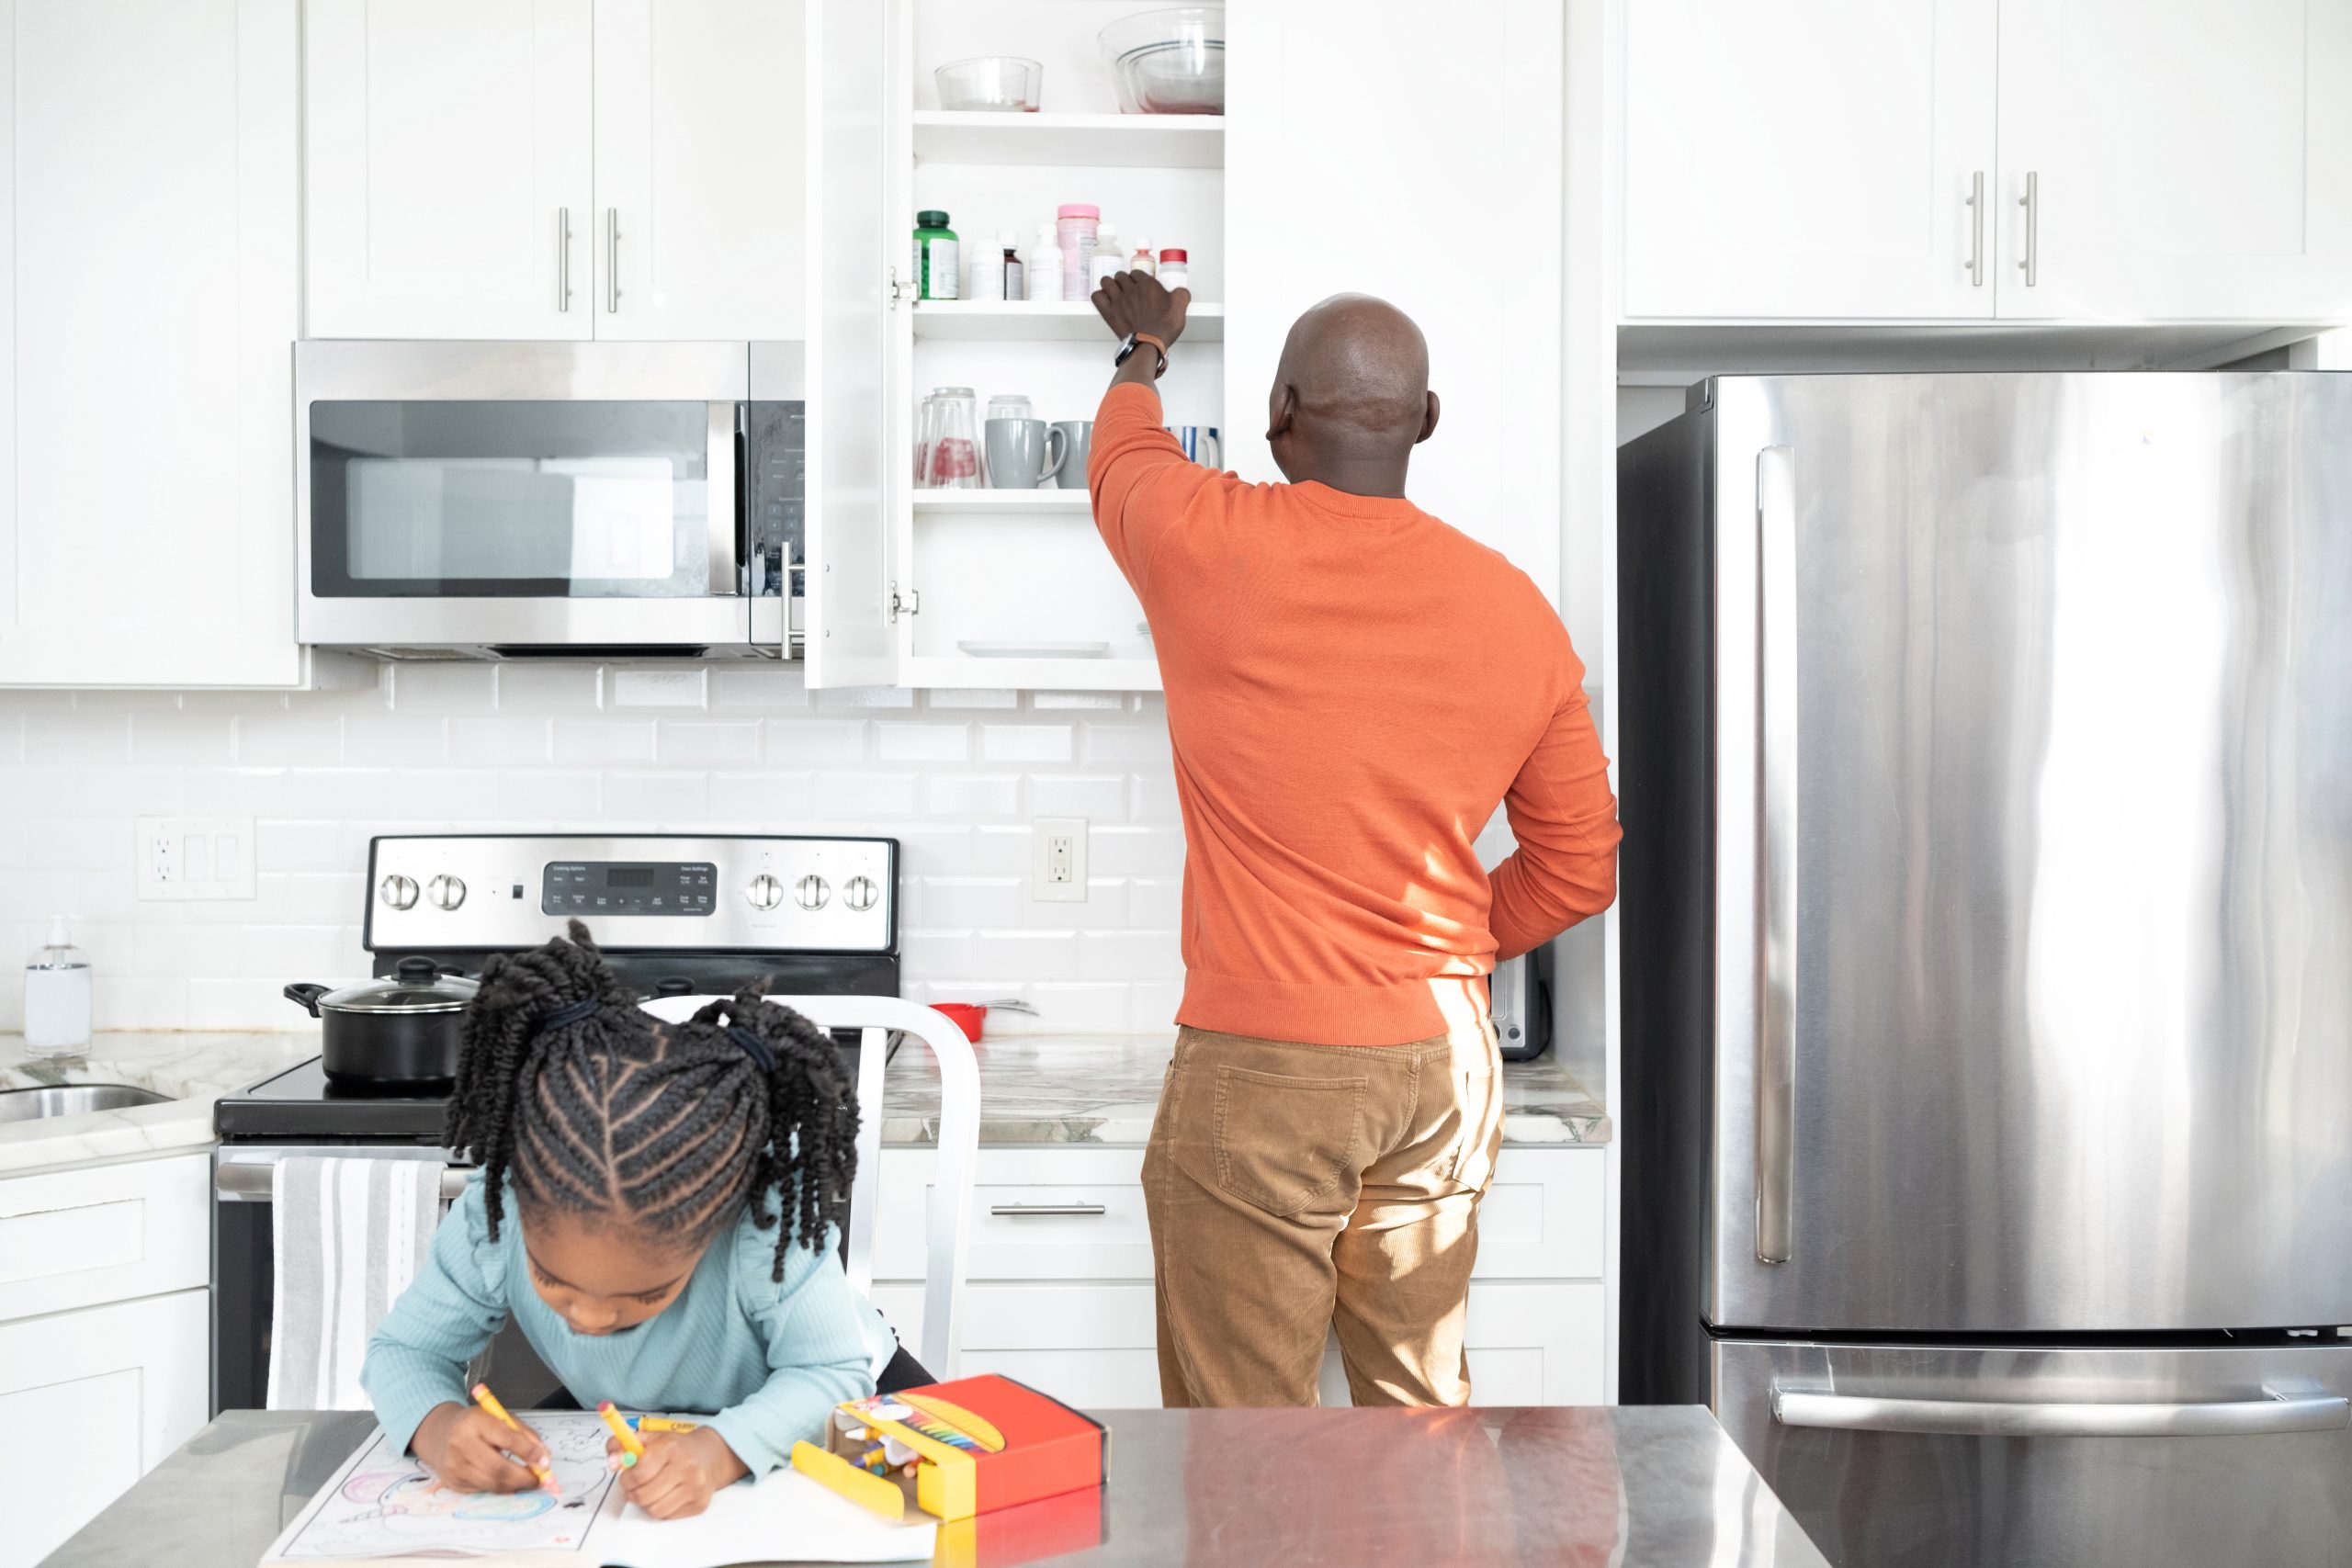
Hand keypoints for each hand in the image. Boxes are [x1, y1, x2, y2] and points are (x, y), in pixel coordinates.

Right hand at [413, 1402, 552, 1494]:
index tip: (545, 1462)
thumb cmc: (477, 1425)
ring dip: (514, 1486)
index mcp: (476, 1421)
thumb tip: (544, 1458)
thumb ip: (524, 1435)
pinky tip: (506, 1481)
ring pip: (491, 1483)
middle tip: (540, 1480)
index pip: (507, 1438)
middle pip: (497, 1468)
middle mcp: (461, 1443)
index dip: (529, 1452)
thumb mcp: (501, 1418)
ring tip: (527, 1481)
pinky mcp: (452, 1482)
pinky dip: (499, 1488)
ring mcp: (454, 1465)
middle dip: (524, 1477)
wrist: (441, 1433)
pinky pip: (483, 1489)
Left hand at [609, 1427, 747, 1519]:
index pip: (639, 1473)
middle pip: (644, 1496)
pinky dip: (661, 1508)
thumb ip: (623, 1444)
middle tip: (634, 1486)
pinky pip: (667, 1516)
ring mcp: (695, 1488)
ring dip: (646, 1503)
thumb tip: (612, 1462)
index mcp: (671, 1448)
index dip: (626, 1478)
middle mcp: (687, 1467)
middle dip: (632, 1493)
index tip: (626, 1476)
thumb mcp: (649, 1438)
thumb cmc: (675, 1448)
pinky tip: (665, 1495)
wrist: (711, 1456)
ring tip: (650, 1491)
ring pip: (654, 1510)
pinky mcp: (699, 1504)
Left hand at [1091, 269, 1189, 350]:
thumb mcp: (1180, 307)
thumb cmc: (1163, 327)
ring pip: (1106, 281)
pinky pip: (1097, 296)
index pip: (1137, 273)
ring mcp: (1117, 300)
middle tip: (1128, 290)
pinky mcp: (1108, 312)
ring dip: (1110, 285)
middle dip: (1124, 281)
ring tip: (1115, 292)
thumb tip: (1180, 291)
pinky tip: (1106, 300)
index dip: (1138, 279)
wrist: (1149, 344)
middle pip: (1121, 276)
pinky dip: (1100, 296)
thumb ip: (1181, 294)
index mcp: (1147, 284)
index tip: (1140, 287)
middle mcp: (1130, 289)